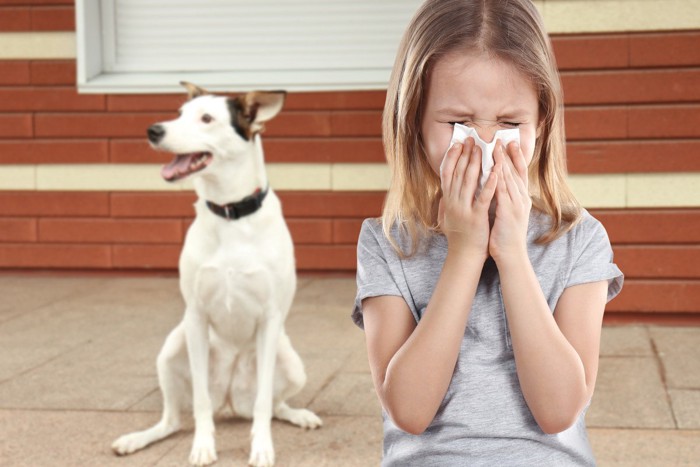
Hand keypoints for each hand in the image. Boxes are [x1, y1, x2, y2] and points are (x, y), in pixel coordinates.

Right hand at [439, 137, 497, 258]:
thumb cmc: (458, 238)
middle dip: (465, 154)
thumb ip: (444, 206)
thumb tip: (442, 195)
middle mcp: (453, 202)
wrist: (464, 256)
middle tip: (472, 139)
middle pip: (458, 173)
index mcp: (447, 201)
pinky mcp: (477, 217)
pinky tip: (497, 171)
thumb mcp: (446, 219)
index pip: (446, 174)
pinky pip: (484, 197)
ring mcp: (464, 209)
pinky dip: (490, 183)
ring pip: (470, 181)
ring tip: (483, 148)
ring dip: (477, 163)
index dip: (452, 157)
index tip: (457, 144)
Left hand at [489, 141, 530, 262]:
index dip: (515, 157)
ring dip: (503, 162)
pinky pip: (503, 192)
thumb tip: (499, 188)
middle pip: (516, 172)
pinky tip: (494, 169)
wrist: (511, 256)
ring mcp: (516, 205)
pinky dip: (499, 179)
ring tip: (497, 147)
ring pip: (510, 178)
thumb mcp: (508, 214)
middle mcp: (521, 199)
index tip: (510, 143)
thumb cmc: (506, 236)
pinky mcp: (509, 212)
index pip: (519, 174)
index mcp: (521, 199)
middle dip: (509, 154)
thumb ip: (505, 200)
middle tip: (503, 138)